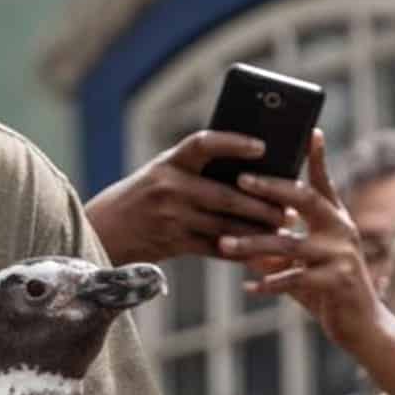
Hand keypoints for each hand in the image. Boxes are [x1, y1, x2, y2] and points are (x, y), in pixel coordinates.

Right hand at [84, 131, 287, 263]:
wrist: (104, 229)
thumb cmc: (145, 195)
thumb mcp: (163, 172)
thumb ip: (197, 168)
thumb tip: (249, 165)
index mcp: (169, 162)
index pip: (203, 144)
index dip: (233, 143)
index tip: (262, 146)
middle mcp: (169, 187)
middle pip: (225, 196)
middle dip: (261, 204)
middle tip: (290, 208)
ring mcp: (170, 218)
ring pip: (224, 225)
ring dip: (256, 230)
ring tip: (282, 228)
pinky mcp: (172, 243)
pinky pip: (213, 248)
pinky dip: (238, 249)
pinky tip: (258, 250)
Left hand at [219, 131, 385, 350]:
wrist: (364, 327)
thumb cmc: (330, 291)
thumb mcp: (307, 263)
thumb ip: (284, 248)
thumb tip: (248, 241)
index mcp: (336, 220)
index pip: (324, 182)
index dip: (317, 156)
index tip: (310, 131)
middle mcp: (342, 230)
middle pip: (305, 199)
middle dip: (271, 189)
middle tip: (241, 181)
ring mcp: (341, 255)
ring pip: (289, 243)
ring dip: (254, 244)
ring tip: (226, 244)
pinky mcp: (336, 282)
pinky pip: (295, 279)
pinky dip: (269, 283)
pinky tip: (248, 287)